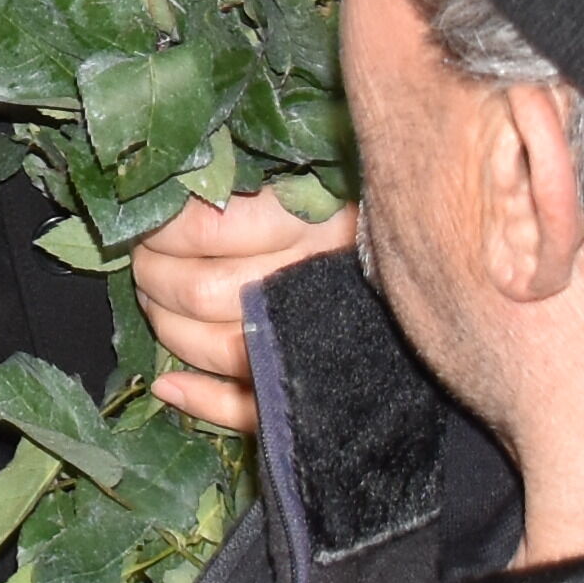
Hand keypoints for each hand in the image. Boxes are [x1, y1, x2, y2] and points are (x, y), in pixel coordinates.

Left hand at [138, 188, 347, 433]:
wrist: (437, 255)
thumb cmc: (367, 206)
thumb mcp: (320, 175)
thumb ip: (256, 180)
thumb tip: (173, 189)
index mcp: (313, 221)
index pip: (203, 229)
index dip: (162, 229)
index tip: (153, 216)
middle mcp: (312, 280)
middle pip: (199, 289)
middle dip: (153, 274)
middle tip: (146, 256)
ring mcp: (316, 338)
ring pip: (215, 345)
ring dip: (165, 325)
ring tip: (155, 298)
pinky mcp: (321, 389)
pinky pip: (249, 407)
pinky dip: (199, 399)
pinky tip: (167, 383)